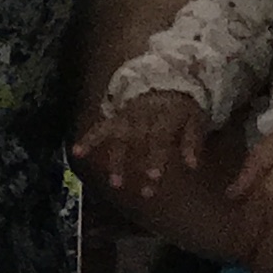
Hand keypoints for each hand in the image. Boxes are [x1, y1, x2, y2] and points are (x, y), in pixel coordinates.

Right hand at [80, 92, 217, 204]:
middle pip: (139, 143)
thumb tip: (192, 165)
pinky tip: (77, 152)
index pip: (160, 139)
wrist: (161, 79)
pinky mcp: (115, 117)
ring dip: (116, 161)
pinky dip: (88, 139)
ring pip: (119, 139)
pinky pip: (101, 128)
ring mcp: (127, 117)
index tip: (153, 177)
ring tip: (115, 184)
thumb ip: (192, 140)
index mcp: (165, 117)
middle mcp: (143, 117)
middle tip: (143, 193)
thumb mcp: (195, 117)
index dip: (156, 157)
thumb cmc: (180, 105)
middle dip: (138, 166)